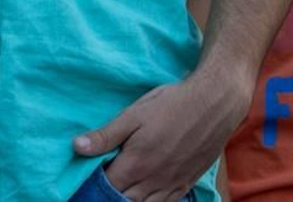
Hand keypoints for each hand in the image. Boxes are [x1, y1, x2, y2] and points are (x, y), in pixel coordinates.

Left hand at [74, 61, 251, 201]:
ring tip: (124, 192)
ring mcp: (171, 184)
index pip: (105, 189)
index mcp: (134, 165)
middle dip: (110, 197)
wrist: (216, 102)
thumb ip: (106, 135)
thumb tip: (77, 147)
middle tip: (106, 186)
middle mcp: (152, 181)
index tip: (90, 179)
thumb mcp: (135, 114)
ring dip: (130, 201)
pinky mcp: (187, 183)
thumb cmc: (173, 103)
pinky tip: (147, 197)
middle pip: (123, 201)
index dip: (94, 187)